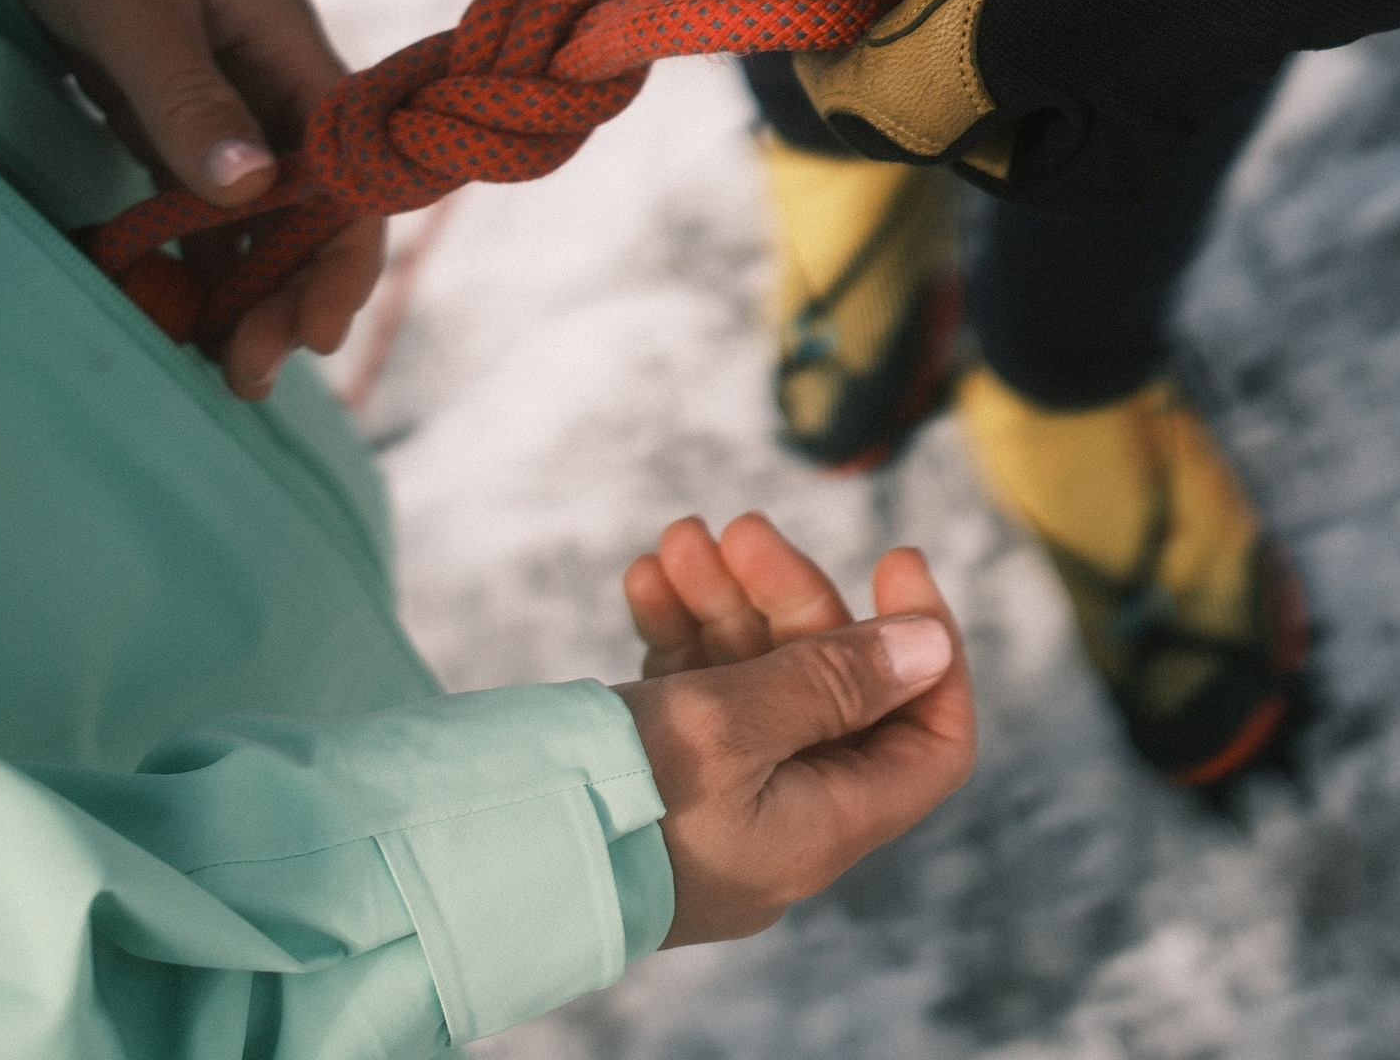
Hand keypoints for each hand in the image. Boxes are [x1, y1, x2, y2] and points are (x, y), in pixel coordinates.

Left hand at [9, 0, 382, 397]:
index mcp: (295, 55)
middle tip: (247, 374)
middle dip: (294, 297)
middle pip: (318, 214)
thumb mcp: (134, 8)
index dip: (344, 256)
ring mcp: (235, 115)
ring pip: (267, 226)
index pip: (356, 174)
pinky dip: (203, 269)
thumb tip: (250, 189)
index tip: (311, 330)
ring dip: (253, 297)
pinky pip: (210, 217)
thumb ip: (189, 97)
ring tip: (223, 370)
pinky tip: (180, 317)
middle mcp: (280, 93)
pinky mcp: (186, 132)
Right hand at [615, 513, 975, 945]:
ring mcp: (715, 804)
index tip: (893, 562)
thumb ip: (831, 680)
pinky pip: (690, 698)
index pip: (928, 740)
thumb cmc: (610, 804)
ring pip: (753, 683)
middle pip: (830, 691)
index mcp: (823, 826)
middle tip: (737, 529)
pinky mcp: (653, 786)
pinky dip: (677, 635)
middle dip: (788, 598)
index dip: (927, 649)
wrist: (469, 869)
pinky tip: (646, 582)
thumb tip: (929, 646)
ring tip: (678, 540)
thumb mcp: (730, 725)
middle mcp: (780, 819)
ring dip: (724, 603)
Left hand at [785, 0, 1399, 215]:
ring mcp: (1303, 26)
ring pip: (1183, 72)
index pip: (904, 121)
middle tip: (974, 29)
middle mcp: (1179, 62)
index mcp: (1050, 14)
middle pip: (1058, 170)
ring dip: (1132, 11)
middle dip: (997, 122)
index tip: (845, 32)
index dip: (854, 78)